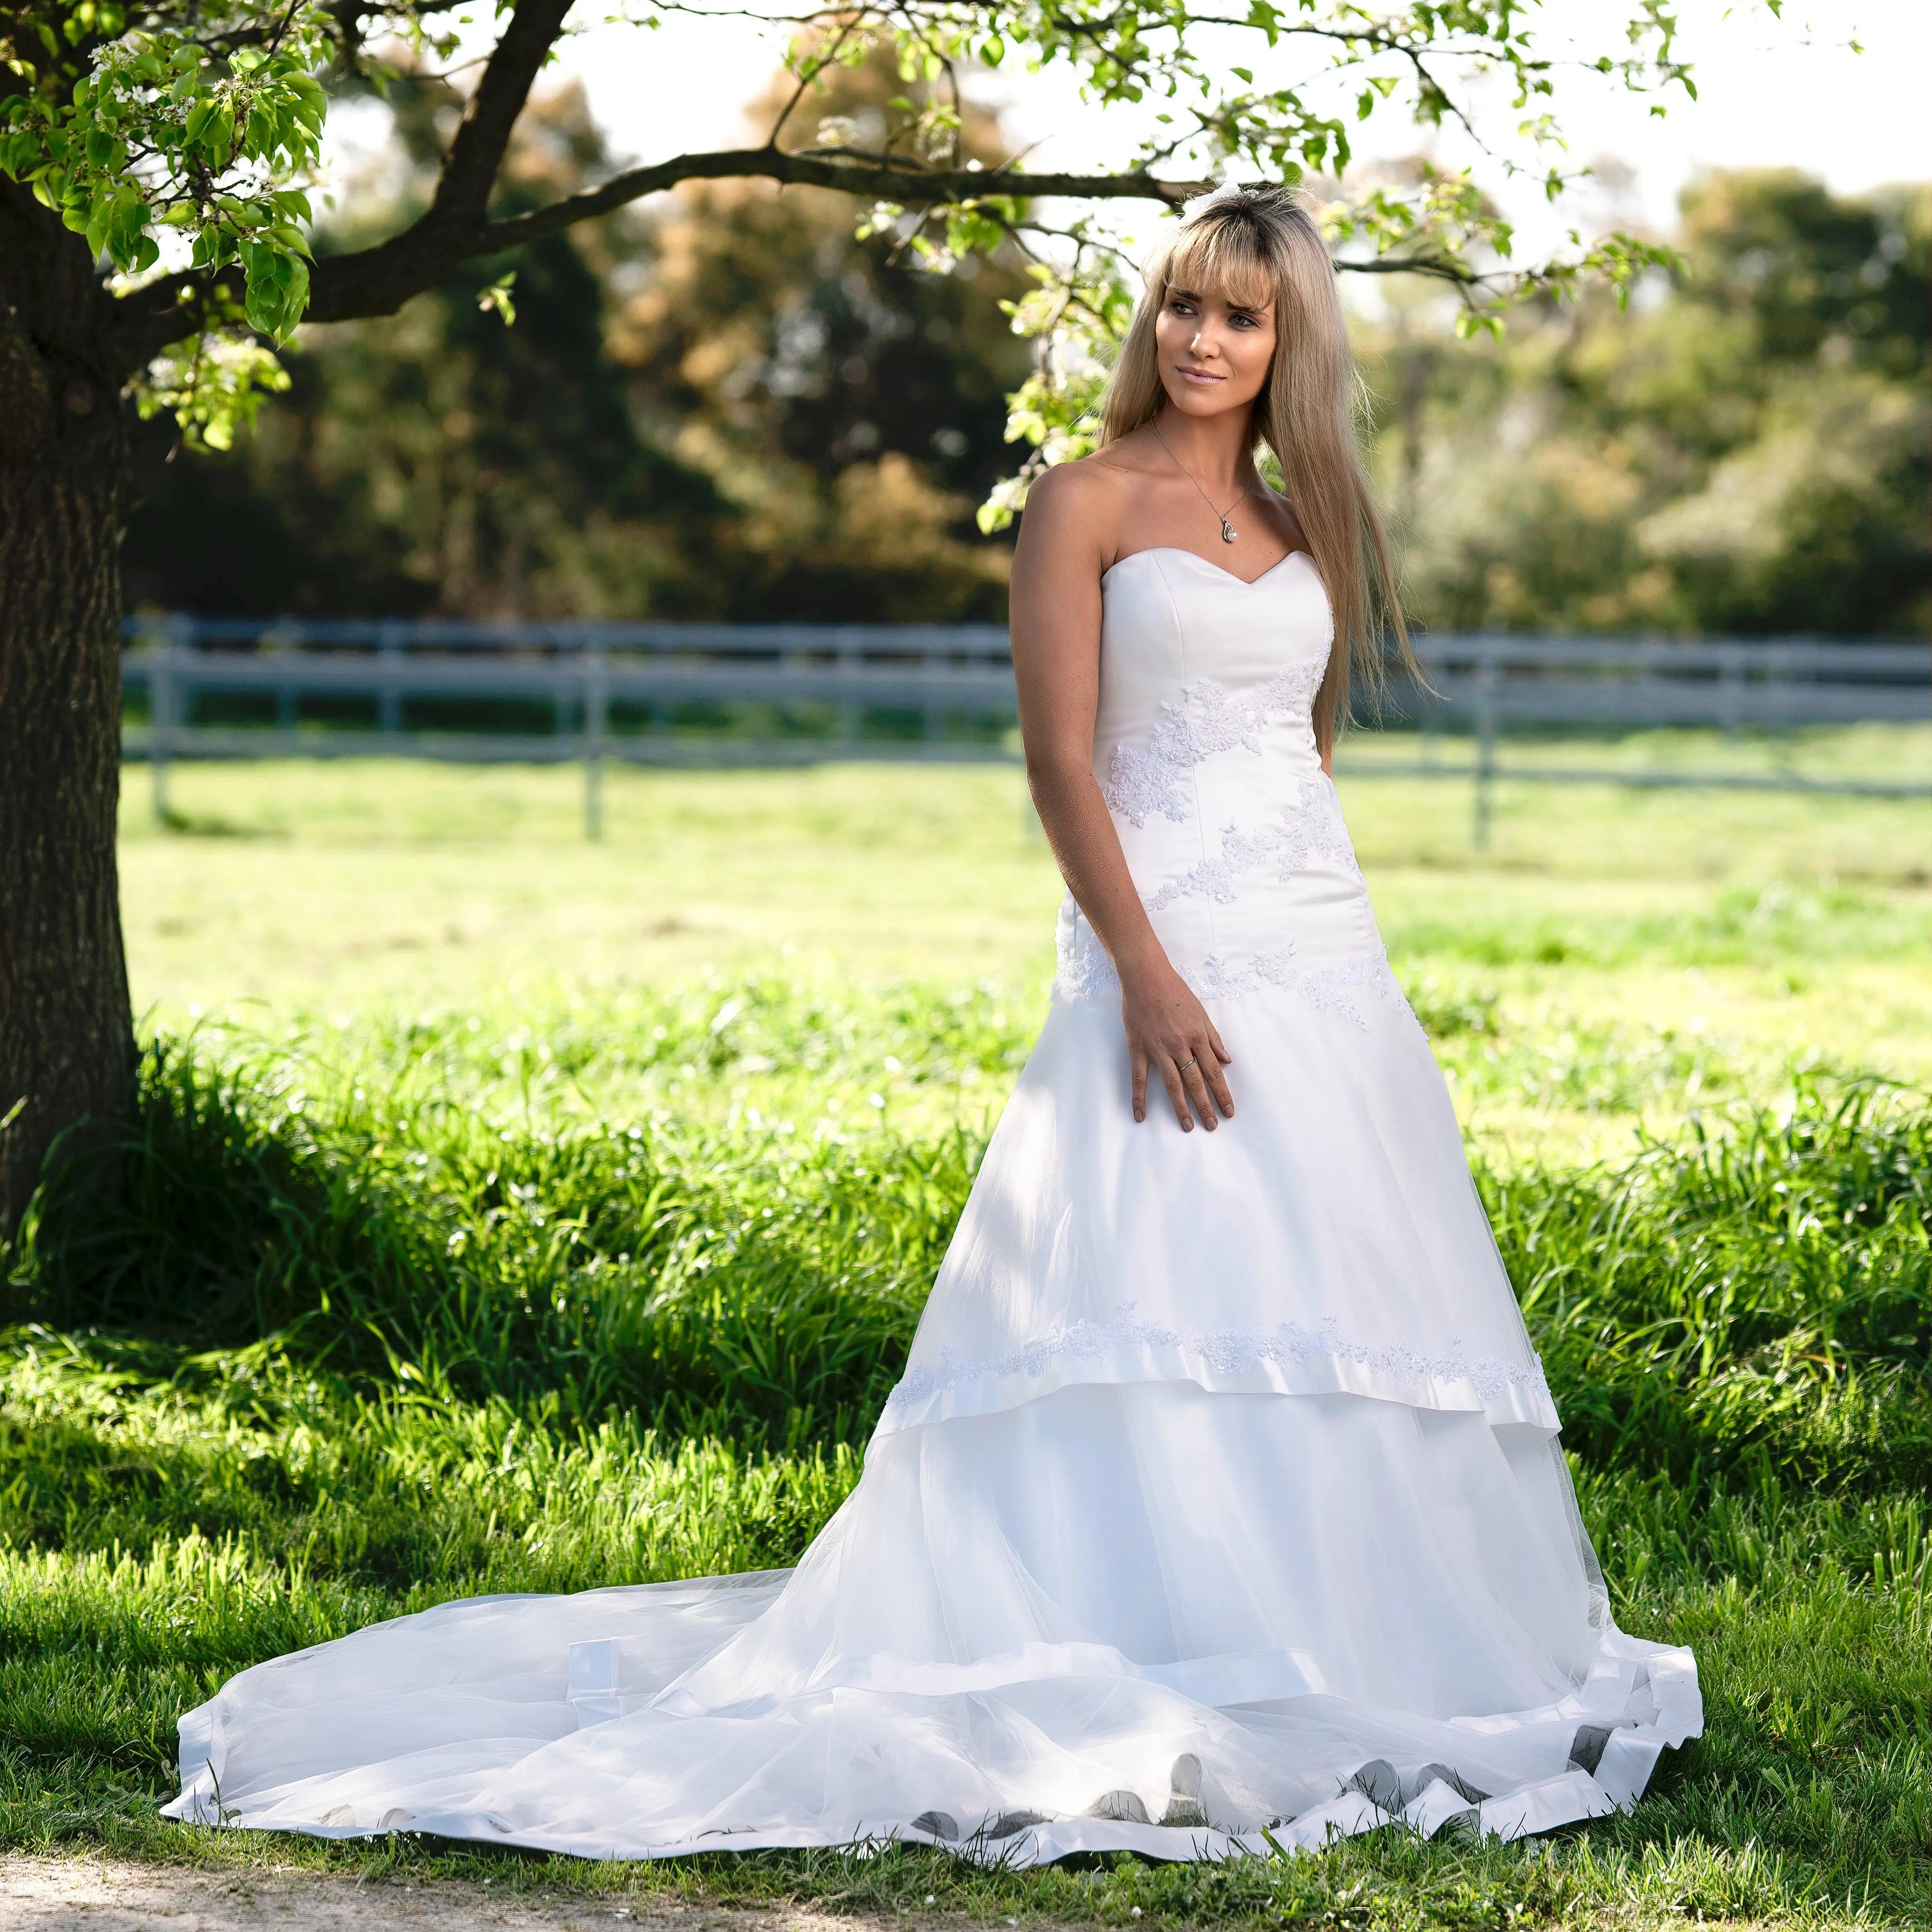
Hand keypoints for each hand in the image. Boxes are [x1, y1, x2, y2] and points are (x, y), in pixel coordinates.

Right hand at [1120, 958, 1234, 1130]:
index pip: (1213, 1071)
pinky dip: (1139, 1098)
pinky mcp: (1138, 1049)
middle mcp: (1179, 1046)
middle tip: (1212, 1126)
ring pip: (1172, 1084)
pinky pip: (1139, 1078)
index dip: (1222, 1093)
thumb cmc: (1175, 992)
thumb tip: (1227, 1060)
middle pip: (1195, 1082)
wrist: (1145, 978)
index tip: (1229, 1111)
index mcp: (1197, 1036)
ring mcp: (1158, 1049)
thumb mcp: (1201, 1012)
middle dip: (1206, 1106)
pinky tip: (1141, 1116)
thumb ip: (1213, 1038)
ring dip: (1181, 1107)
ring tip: (1188, 1126)